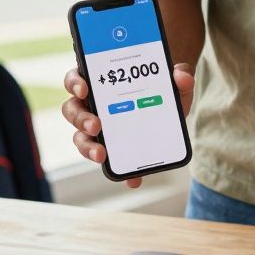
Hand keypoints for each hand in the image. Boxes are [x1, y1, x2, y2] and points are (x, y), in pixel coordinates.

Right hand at [61, 63, 194, 187]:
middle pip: (72, 111)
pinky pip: (110, 164)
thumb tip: (181, 77)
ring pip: (81, 139)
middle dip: (81, 119)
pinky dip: (120, 173)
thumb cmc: (162, 87)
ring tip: (102, 155)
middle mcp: (92, 106)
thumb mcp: (173, 80)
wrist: (172, 107)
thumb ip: (180, 75)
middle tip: (96, 126)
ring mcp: (99, 130)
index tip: (84, 89)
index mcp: (100, 83)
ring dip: (88, 148)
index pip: (76, 80)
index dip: (75, 83)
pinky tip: (133, 179)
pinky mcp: (112, 150)